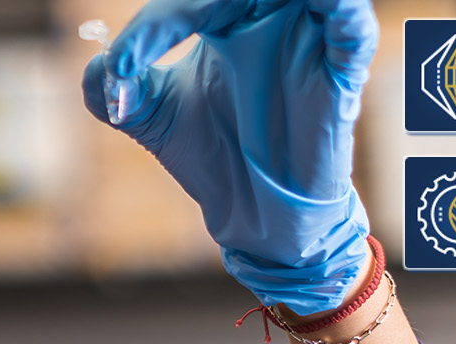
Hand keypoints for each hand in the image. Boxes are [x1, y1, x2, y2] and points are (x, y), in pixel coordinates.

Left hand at [82, 0, 377, 314]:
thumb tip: (102, 64)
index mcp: (226, 18)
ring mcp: (307, 41)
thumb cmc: (211, 153)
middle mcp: (268, 20)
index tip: (123, 64)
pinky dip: (341, 10)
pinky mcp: (341, 71)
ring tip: (225, 7)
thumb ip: (112, 88)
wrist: (251, 210)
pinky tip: (319, 5)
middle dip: (197, 4)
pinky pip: (354, 25)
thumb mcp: (148, 117)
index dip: (156, 24)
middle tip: (168, 29)